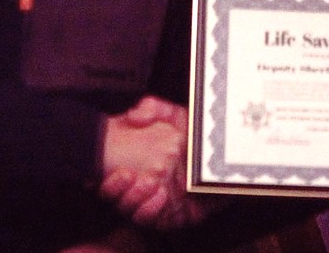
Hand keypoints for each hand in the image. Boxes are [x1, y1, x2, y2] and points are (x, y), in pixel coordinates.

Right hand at [99, 97, 206, 229]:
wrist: (220, 151)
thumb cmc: (192, 133)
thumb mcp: (171, 114)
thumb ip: (152, 108)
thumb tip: (135, 116)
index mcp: (136, 165)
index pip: (111, 180)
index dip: (108, 180)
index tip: (112, 170)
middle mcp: (143, 186)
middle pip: (119, 199)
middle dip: (118, 190)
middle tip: (128, 174)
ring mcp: (157, 202)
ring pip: (133, 212)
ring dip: (135, 199)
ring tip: (148, 182)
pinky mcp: (174, 216)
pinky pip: (157, 221)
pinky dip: (154, 210)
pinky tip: (161, 195)